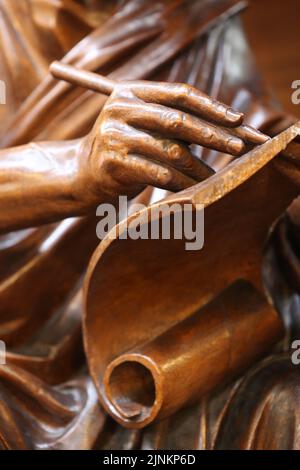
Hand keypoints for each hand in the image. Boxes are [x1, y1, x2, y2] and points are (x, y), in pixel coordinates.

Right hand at [81, 80, 267, 202]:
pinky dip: (182, 184)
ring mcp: (115, 136)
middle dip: (213, 135)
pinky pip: (159, 174)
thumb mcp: (145, 125)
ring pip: (171, 151)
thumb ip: (175, 121)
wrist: (82, 173)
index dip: (212, 106)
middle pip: (178, 120)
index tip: (238, 120)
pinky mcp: (114, 163)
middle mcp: (121, 109)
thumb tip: (227, 127)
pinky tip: (195, 190)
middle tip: (238, 148)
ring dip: (199, 167)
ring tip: (216, 178)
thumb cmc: (125, 149)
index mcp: (132, 91)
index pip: (180, 94)